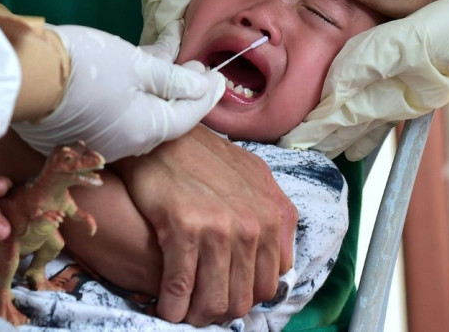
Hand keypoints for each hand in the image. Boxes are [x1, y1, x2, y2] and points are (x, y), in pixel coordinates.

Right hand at [12, 25, 224, 161]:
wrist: (21, 74)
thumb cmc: (84, 66)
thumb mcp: (137, 64)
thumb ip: (173, 79)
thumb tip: (204, 85)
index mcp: (144, 132)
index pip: (187, 116)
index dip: (207, 95)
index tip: (220, 78)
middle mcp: (123, 145)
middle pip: (163, 116)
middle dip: (182, 90)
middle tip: (196, 67)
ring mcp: (97, 142)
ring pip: (138, 112)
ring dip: (155, 86)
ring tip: (166, 57)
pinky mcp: (75, 132)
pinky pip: (114, 112)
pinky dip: (129, 92)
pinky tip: (132, 68)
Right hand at [112, 124, 297, 325]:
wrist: (166, 134)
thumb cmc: (207, 156)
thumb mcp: (256, 177)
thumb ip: (276, 216)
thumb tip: (282, 259)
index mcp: (273, 217)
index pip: (269, 284)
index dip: (245, 295)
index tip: (225, 293)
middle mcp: (252, 226)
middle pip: (243, 298)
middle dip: (221, 312)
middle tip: (201, 309)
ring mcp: (220, 229)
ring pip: (214, 301)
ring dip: (197, 315)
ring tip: (184, 312)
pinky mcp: (185, 230)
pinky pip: (180, 288)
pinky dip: (173, 306)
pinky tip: (167, 306)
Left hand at [280, 0, 448, 159]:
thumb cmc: (410, 36)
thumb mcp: (371, 50)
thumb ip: (347, 79)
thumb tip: (328, 107)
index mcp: (373, 97)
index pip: (334, 120)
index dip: (312, 133)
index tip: (291, 144)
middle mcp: (385, 109)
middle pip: (346, 130)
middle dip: (321, 143)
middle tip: (296, 154)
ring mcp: (399, 108)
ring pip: (363, 130)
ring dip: (340, 144)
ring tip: (323, 155)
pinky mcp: (411, 103)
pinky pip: (380, 127)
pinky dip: (365, 140)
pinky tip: (355, 151)